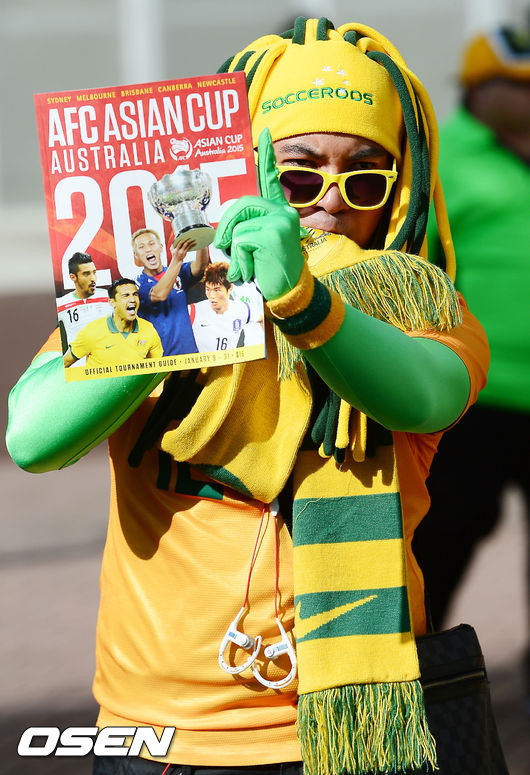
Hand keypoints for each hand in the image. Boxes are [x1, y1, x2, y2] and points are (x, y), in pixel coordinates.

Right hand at [170, 237, 195, 265]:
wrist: (177, 260)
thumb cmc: (174, 254)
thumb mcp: (171, 250)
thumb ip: (172, 245)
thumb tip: (174, 239)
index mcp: (176, 250)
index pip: (178, 245)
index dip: (180, 242)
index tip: (182, 239)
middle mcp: (180, 251)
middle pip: (184, 245)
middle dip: (187, 241)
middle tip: (191, 238)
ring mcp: (183, 252)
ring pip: (188, 246)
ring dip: (191, 243)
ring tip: (194, 240)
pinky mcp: (185, 252)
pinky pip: (189, 248)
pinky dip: (192, 245)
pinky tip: (194, 243)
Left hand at [214, 128, 304, 300]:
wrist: (290, 294)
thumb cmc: (270, 271)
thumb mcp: (256, 246)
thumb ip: (246, 228)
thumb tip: (222, 229)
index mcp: (279, 211)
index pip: (270, 180)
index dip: (267, 158)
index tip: (265, 132)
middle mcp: (283, 211)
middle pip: (241, 204)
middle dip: (226, 227)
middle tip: (225, 247)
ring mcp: (281, 220)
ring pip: (239, 225)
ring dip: (234, 247)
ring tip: (245, 263)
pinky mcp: (274, 233)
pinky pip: (240, 239)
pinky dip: (239, 259)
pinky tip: (251, 270)